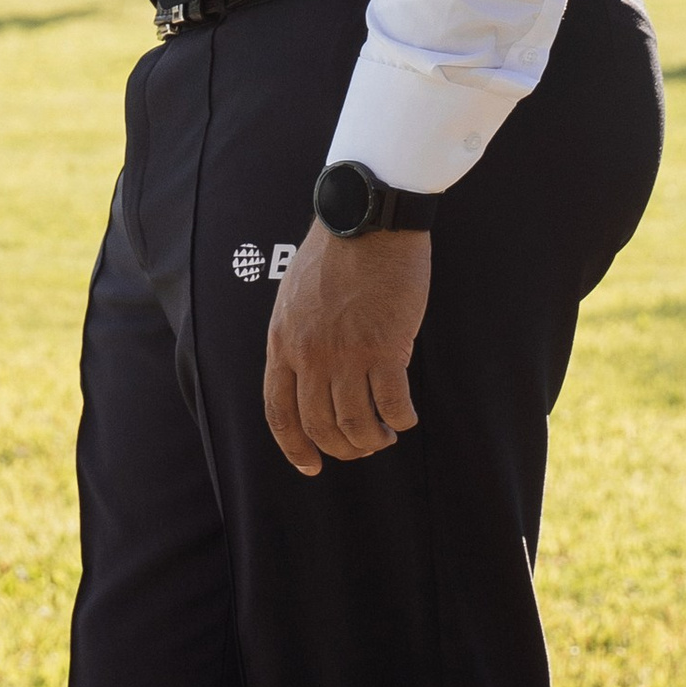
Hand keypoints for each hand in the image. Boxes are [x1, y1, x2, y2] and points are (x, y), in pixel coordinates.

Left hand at [263, 222, 430, 475]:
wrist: (366, 220)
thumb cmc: (336, 255)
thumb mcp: (295, 300)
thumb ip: (297, 339)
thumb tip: (310, 378)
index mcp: (282, 343)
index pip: (279, 412)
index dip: (295, 447)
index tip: (311, 466)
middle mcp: (309, 355)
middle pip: (320, 426)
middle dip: (343, 448)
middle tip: (364, 446)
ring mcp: (345, 354)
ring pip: (356, 423)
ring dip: (373, 439)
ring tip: (386, 434)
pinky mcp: (385, 348)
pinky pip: (392, 405)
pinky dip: (401, 419)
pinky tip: (406, 417)